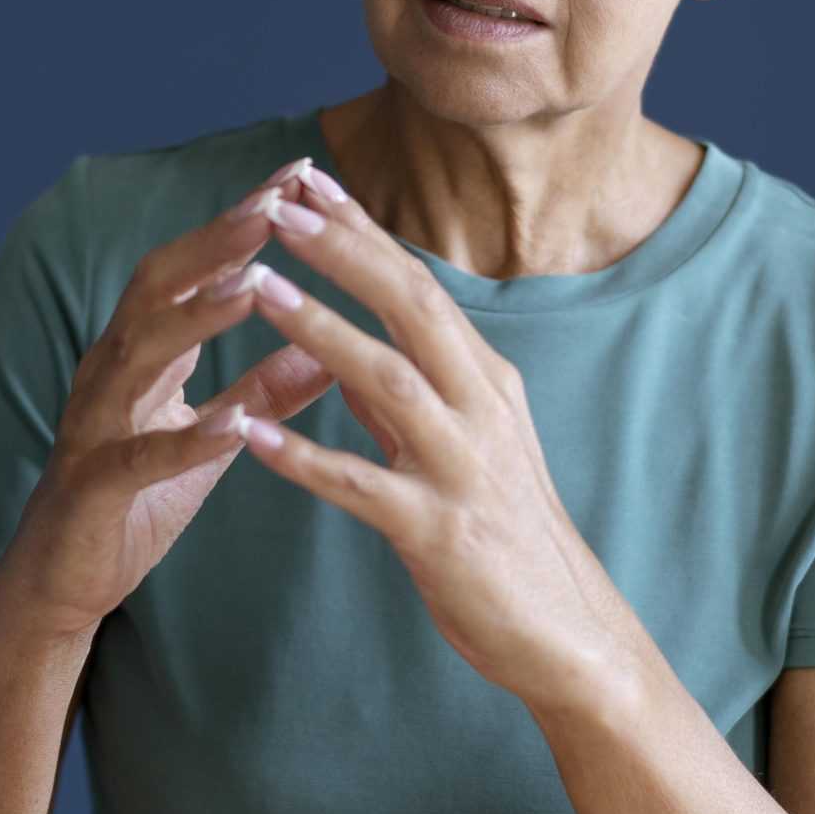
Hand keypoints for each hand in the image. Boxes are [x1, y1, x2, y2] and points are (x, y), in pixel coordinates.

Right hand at [0, 159, 333, 640]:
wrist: (64, 577)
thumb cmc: (135, 497)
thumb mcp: (210, 435)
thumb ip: (260, 389)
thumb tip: (326, 346)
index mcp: (139, 351)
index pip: (190, 268)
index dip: (240, 220)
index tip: (299, 176)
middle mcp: (110, 370)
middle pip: (157, 286)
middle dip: (216, 241)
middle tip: (277, 203)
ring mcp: (96, 424)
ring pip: (141, 354)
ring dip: (199, 318)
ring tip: (257, 284)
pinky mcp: (96, 485)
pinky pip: (141, 457)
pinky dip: (187, 438)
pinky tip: (233, 426)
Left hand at [238, 166, 646, 720]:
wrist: (565, 633)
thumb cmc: (505, 534)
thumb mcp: (461, 444)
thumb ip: (402, 395)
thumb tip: (344, 344)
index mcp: (486, 381)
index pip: (419, 284)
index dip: (364, 230)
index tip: (308, 180)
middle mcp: (481, 411)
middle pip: (412, 309)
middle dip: (346, 252)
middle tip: (279, 205)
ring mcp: (463, 470)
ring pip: (389, 381)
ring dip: (321, 330)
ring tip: (258, 289)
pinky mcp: (438, 533)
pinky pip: (361, 487)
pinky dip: (303, 457)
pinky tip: (249, 432)